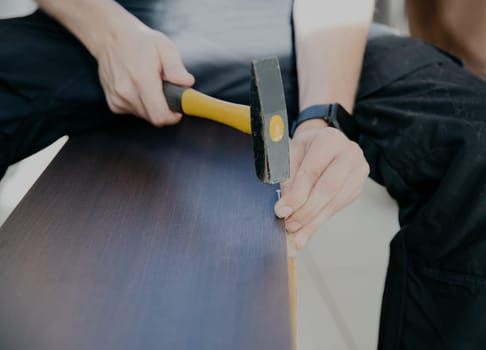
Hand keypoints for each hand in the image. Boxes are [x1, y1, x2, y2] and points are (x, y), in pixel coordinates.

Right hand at [94, 18, 193, 126]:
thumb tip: (187, 84)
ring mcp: (117, 99)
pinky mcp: (113, 103)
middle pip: (154, 118)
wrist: (110, 38)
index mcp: (142, 79)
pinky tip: (138, 87)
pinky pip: (134, 111)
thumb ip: (176, 68)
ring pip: (145, 115)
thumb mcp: (165, 47)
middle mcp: (127, 92)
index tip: (178, 109)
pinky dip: (141, 103)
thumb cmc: (141, 42)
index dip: (173, 116)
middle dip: (164, 108)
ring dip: (152, 105)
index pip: (160, 116)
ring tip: (150, 85)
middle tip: (166, 90)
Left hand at [274, 119, 368, 248]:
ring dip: (314, 220)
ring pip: (335, 201)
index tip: (282, 210)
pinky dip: (321, 220)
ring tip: (297, 232)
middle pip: (328, 188)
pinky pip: (339, 207)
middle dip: (306, 210)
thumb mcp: (291, 154)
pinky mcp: (357, 186)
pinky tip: (308, 230)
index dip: (297, 194)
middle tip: (290, 224)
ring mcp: (357, 170)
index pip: (312, 170)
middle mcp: (349, 153)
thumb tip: (285, 206)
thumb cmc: (306, 148)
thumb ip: (288, 177)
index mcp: (329, 139)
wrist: (324, 144)